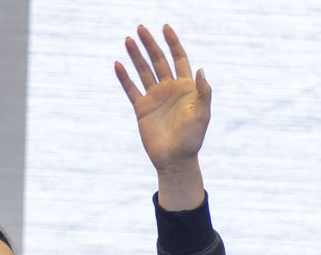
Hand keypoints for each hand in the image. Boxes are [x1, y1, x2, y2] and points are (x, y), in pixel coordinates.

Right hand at [115, 24, 208, 209]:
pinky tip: (118, 64)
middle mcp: (169, 89)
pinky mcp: (142, 109)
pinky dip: (124, 78)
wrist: (175, 160)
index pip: (179, 59)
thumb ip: (203, 92)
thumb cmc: (192, 139)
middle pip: (158, 61)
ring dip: (136, 56)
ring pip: (144, 71)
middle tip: (140, 28)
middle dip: (150, 44)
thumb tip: (200, 69)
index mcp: (185, 88)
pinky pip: (131, 89)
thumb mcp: (202, 115)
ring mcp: (155, 98)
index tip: (166, 28)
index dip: (173, 43)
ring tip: (128, 40)